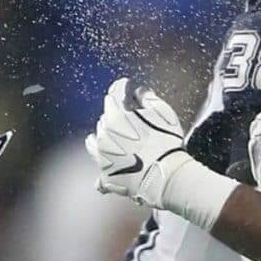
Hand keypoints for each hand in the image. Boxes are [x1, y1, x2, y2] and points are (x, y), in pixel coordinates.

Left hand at [85, 78, 186, 206]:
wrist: (166, 176)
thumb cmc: (166, 142)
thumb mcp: (163, 112)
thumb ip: (148, 98)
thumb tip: (139, 91)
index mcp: (115, 116)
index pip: (114, 94)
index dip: (122, 87)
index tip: (126, 84)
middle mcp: (103, 135)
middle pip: (105, 118)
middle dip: (115, 115)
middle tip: (128, 116)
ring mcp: (102, 157)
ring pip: (94, 142)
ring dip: (102, 137)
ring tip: (111, 138)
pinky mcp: (105, 176)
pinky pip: (99, 171)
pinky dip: (105, 167)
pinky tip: (110, 166)